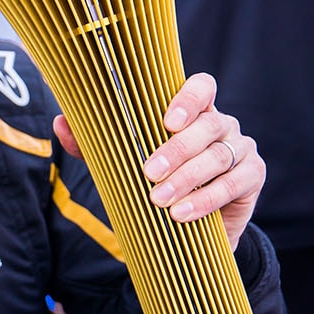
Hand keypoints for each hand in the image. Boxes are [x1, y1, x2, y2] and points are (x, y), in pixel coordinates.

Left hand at [54, 73, 261, 251]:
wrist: (192, 227)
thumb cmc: (155, 180)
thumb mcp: (121, 162)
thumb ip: (92, 143)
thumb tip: (60, 123)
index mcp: (192, 111)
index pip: (201, 87)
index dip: (188, 97)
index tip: (167, 120)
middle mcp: (220, 123)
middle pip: (208, 125)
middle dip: (177, 149)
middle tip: (149, 172)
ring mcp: (241, 148)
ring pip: (218, 155)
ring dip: (187, 179)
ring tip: (159, 200)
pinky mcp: (253, 176)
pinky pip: (234, 183)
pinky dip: (206, 200)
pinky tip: (181, 214)